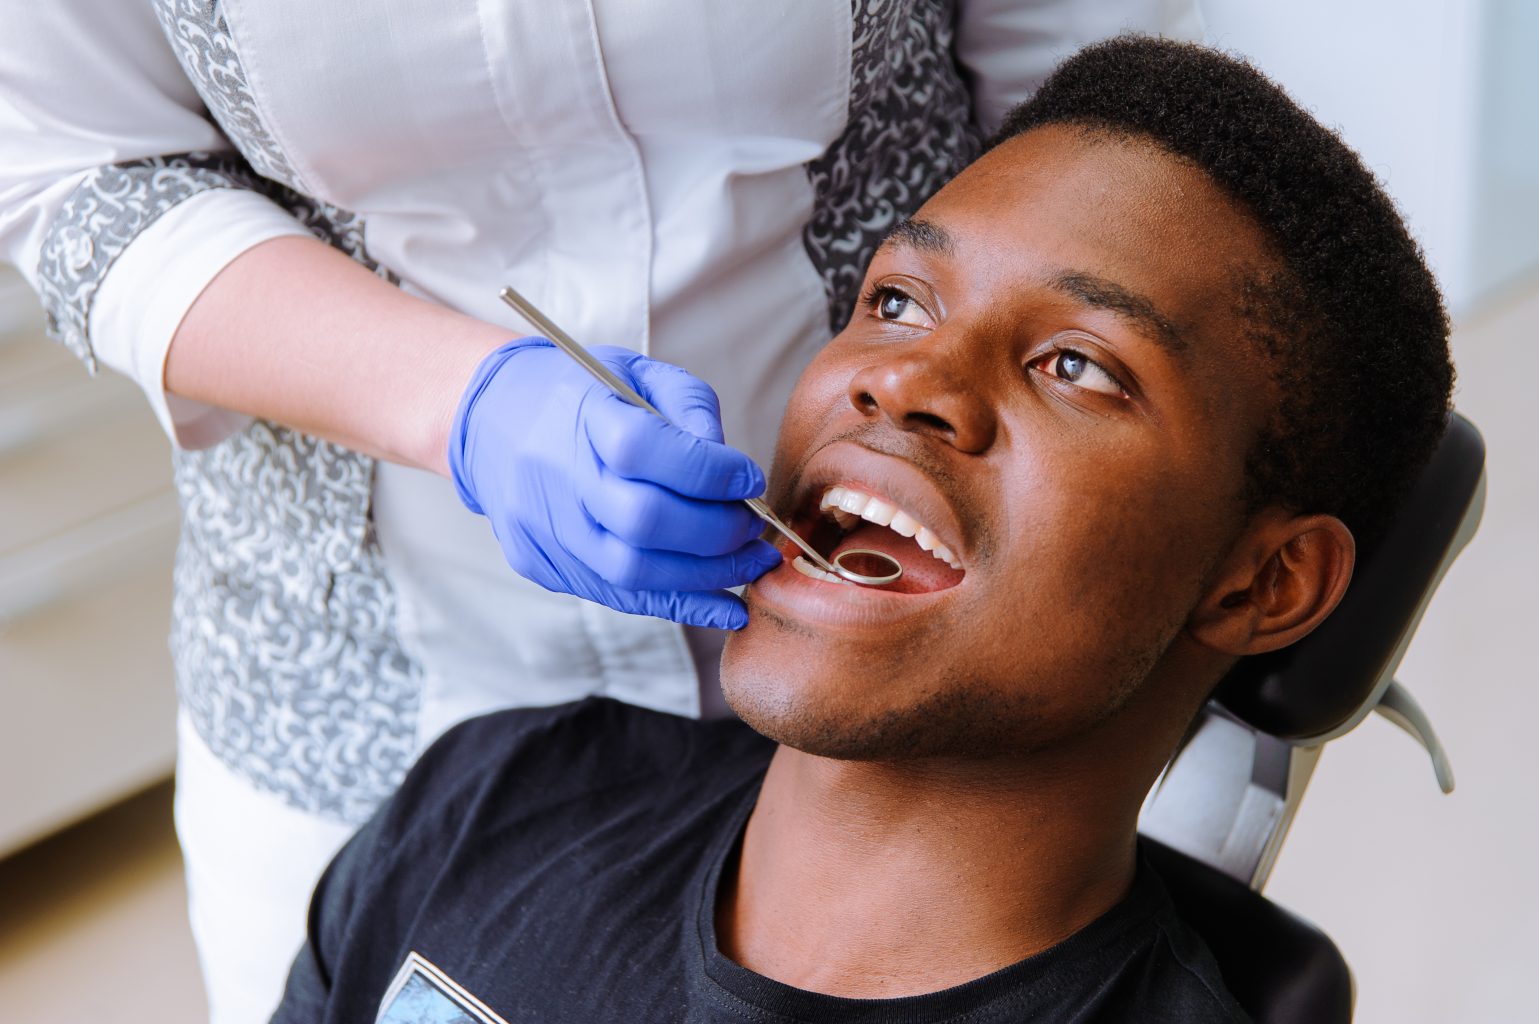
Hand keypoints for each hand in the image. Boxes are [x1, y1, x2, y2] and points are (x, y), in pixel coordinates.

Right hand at [448, 337, 780, 629]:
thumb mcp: (636, 372)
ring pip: (634, 572)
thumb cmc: (579, 393)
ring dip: (708, 575)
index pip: (644, 449)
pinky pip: (620, 597)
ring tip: (751, 563)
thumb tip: (734, 473)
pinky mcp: (543, 565)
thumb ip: (690, 408)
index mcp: (577, 412)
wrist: (490, 420)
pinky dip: (681, 605)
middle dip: (717, 531)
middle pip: (643, 521)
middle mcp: (554, 475)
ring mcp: (543, 528)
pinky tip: (726, 604)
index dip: (710, 471)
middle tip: (754, 527)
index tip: (749, 478)